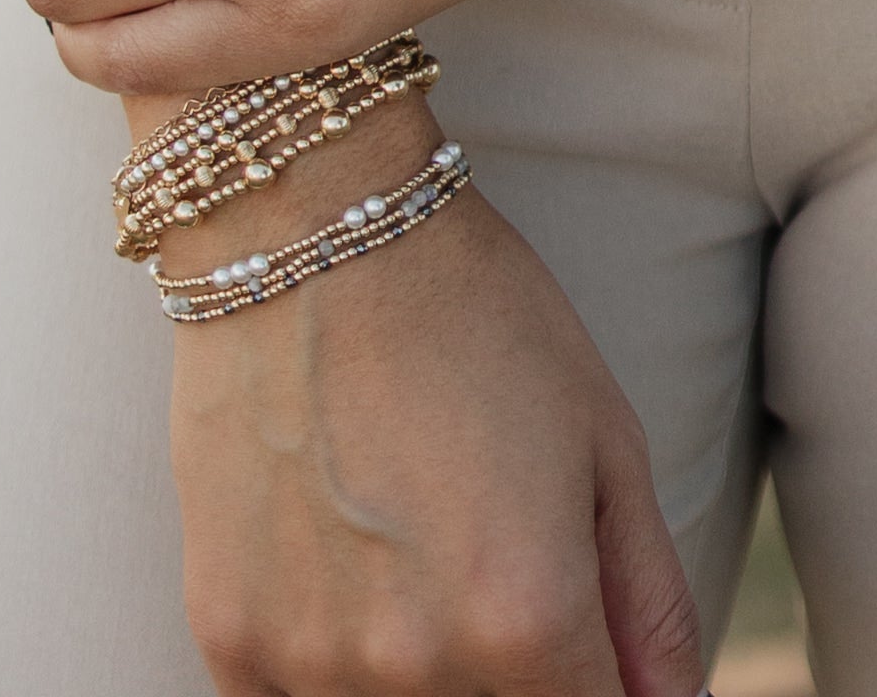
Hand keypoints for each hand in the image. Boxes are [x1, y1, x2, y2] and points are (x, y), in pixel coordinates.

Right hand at [164, 175, 706, 696]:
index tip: (578, 648)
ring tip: (411, 535)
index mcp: (528, 621)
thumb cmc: (477, 315)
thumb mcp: (603, 439)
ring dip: (417, 665)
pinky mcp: (228, 638)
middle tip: (484, 550)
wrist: (311, 226)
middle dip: (510, 672)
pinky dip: (330, 662)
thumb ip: (648, 603)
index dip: (599, 695)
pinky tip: (340, 565)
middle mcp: (416, 664)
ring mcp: (311, 660)